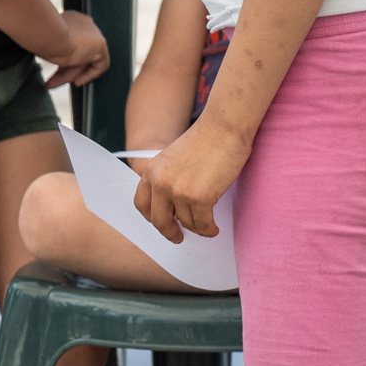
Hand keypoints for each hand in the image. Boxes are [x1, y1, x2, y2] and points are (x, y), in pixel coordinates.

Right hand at [43, 9, 110, 90]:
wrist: (46, 33)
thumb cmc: (38, 34)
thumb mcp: (43, 40)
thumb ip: (51, 45)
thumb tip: (46, 55)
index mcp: (70, 18)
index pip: (71, 42)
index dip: (62, 58)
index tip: (53, 68)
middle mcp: (83, 23)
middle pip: (77, 52)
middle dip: (64, 69)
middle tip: (52, 81)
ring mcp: (93, 33)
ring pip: (84, 60)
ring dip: (69, 74)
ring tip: (54, 84)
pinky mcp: (100, 44)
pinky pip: (100, 64)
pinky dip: (89, 75)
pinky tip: (76, 82)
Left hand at [134, 111, 251, 243]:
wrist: (224, 127)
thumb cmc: (207, 138)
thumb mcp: (174, 157)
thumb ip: (169, 177)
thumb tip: (175, 205)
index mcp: (151, 171)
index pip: (141, 204)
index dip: (151, 218)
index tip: (163, 224)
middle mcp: (160, 183)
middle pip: (159, 220)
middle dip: (169, 232)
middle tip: (178, 238)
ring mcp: (179, 192)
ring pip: (186, 223)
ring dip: (197, 229)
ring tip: (206, 227)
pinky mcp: (200, 198)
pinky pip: (202, 224)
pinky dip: (208, 230)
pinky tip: (214, 228)